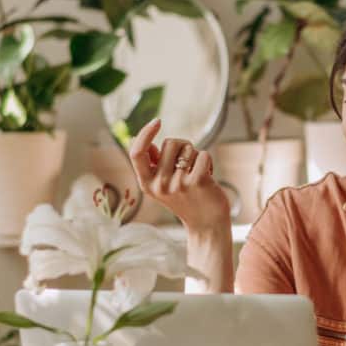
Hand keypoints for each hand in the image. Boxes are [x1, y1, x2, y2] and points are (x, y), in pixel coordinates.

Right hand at [128, 118, 230, 232]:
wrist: (207, 224)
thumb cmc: (186, 198)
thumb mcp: (163, 185)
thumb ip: (154, 165)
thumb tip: (146, 143)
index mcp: (147, 183)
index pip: (137, 152)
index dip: (145, 133)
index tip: (157, 121)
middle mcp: (160, 184)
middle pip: (170, 143)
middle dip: (182, 147)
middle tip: (187, 166)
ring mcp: (178, 184)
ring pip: (188, 148)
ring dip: (196, 156)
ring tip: (197, 174)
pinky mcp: (197, 182)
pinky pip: (203, 155)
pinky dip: (208, 162)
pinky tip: (207, 178)